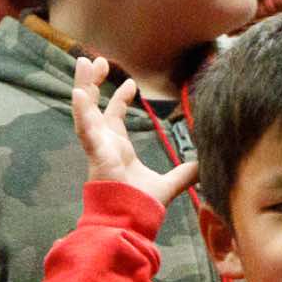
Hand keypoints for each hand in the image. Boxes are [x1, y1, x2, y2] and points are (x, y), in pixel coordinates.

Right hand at [70, 57, 198, 207]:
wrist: (131, 221)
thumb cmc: (141, 206)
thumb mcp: (168, 184)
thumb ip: (184, 174)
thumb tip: (204, 166)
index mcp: (117, 149)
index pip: (114, 118)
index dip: (120, 99)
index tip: (132, 84)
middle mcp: (104, 144)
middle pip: (94, 107)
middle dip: (94, 83)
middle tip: (95, 61)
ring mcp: (97, 146)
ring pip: (85, 110)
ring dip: (83, 86)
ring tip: (83, 63)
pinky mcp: (95, 152)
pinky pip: (85, 128)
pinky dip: (81, 111)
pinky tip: (78, 92)